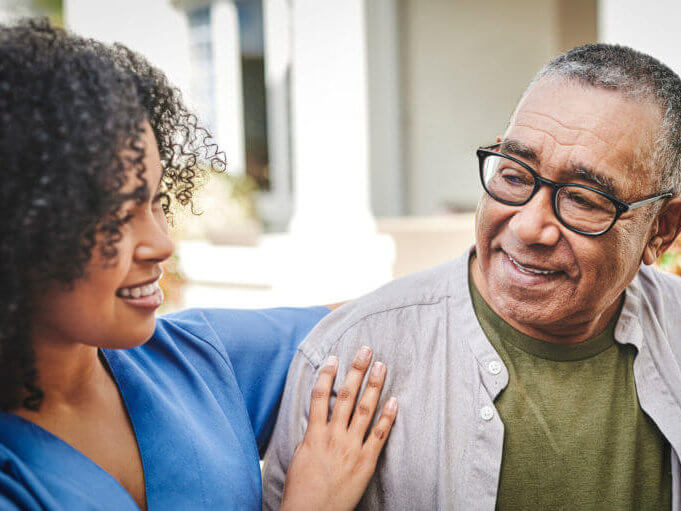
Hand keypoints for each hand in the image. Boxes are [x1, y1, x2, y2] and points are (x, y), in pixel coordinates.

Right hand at [280, 346, 396, 510]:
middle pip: (346, 396)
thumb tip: (319, 423)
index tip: (334, 358)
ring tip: (381, 366)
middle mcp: (334, 436)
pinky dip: (388, 417)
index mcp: (314, 434)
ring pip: (365, 410)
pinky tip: (394, 400)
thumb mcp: (299, 457)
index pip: (320, 396)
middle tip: (365, 350)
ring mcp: (351, 448)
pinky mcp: (366, 462)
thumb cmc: (302, 489)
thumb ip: (311, 437)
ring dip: (374, 386)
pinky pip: (379, 435)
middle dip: (356, 371)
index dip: (327, 374)